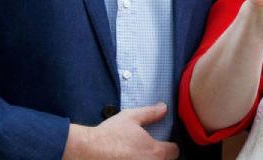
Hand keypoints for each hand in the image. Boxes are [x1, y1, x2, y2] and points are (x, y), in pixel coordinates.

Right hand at [62, 103, 178, 159]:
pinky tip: (127, 158)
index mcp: (156, 151)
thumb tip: (164, 108)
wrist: (87, 150)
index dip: (170, 145)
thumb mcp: (131, 117)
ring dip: (148, 159)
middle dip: (159, 156)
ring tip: (136, 155)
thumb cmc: (109, 134)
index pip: (174, 151)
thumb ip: (151, 113)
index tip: (164, 143)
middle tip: (146, 149)